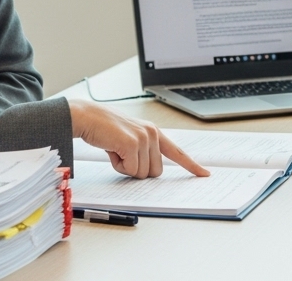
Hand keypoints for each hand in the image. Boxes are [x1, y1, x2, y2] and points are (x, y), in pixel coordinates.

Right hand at [69, 99, 209, 178]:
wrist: (87, 117)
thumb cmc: (105, 130)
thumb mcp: (129, 138)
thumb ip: (143, 151)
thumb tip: (149, 172)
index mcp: (154, 132)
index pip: (177, 152)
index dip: (191, 165)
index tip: (205, 174)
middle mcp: (153, 133)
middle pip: (155, 172)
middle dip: (137, 170)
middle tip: (122, 154)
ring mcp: (144, 138)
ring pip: (142, 174)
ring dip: (125, 168)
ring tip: (115, 149)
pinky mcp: (132, 144)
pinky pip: (130, 170)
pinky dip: (118, 166)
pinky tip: (112, 150)